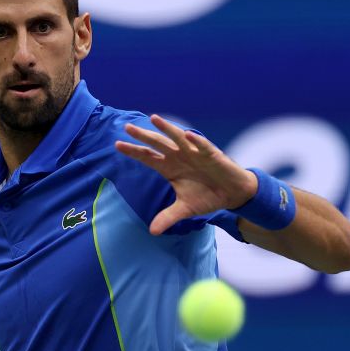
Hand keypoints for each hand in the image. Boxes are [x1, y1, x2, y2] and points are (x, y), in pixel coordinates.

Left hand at [115, 115, 257, 234]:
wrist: (232, 194)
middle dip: (143, 136)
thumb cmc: (207, 196)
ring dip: (167, 128)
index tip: (117, 144)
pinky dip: (195, 141)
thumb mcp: (185, 209)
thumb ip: (168, 217)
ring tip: (154, 119)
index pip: (147, 157)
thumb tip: (153, 231)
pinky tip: (187, 135)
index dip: (134, 151)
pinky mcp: (212, 155)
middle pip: (158, 144)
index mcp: (170, 167)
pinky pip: (202, 146)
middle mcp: (179, 156)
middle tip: (127, 127)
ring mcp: (195, 153)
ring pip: (178, 138)